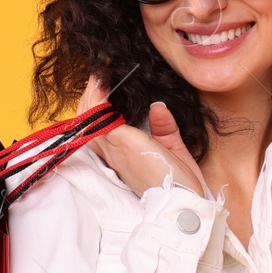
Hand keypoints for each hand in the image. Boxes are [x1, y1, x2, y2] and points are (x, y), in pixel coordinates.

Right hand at [77, 75, 210, 199]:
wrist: (185, 204)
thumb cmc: (180, 184)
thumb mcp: (173, 150)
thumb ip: (164, 128)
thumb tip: (157, 106)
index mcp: (121, 154)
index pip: (97, 125)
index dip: (97, 101)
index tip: (105, 81)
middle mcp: (112, 151)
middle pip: (86, 117)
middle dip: (91, 91)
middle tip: (101, 70)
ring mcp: (114, 147)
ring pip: (88, 113)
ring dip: (92, 88)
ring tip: (101, 68)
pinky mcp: (121, 142)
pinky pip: (98, 113)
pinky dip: (98, 92)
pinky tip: (104, 77)